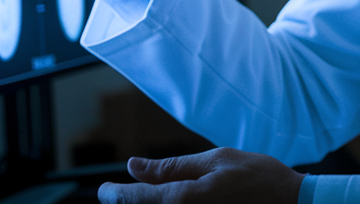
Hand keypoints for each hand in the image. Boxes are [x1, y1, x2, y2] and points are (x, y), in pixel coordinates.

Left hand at [98, 148, 305, 203]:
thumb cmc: (257, 177)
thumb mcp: (214, 161)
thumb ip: (171, 168)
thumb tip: (134, 166)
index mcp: (185, 199)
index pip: (137, 200)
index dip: (115, 196)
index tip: (103, 192)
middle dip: (131, 203)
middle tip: (122, 194)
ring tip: (150, 194)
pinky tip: (175, 200)